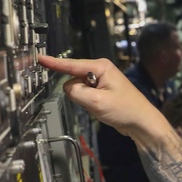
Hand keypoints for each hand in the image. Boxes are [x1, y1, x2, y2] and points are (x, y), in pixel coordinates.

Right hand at [37, 55, 162, 138]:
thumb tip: (67, 88)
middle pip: (74, 78)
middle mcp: (100, 70)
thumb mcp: (97, 102)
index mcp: (100, 67)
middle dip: (78, 92)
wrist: (142, 122)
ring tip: (102, 106)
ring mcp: (100, 80)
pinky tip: (101, 108)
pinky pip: (85, 95)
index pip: (71, 65)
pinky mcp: (100, 90)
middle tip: (95, 103)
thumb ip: (76, 93)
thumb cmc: (126, 110)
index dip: (54, 63)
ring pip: (78, 89)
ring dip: (84, 100)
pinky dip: (88, 103)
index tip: (40, 58)